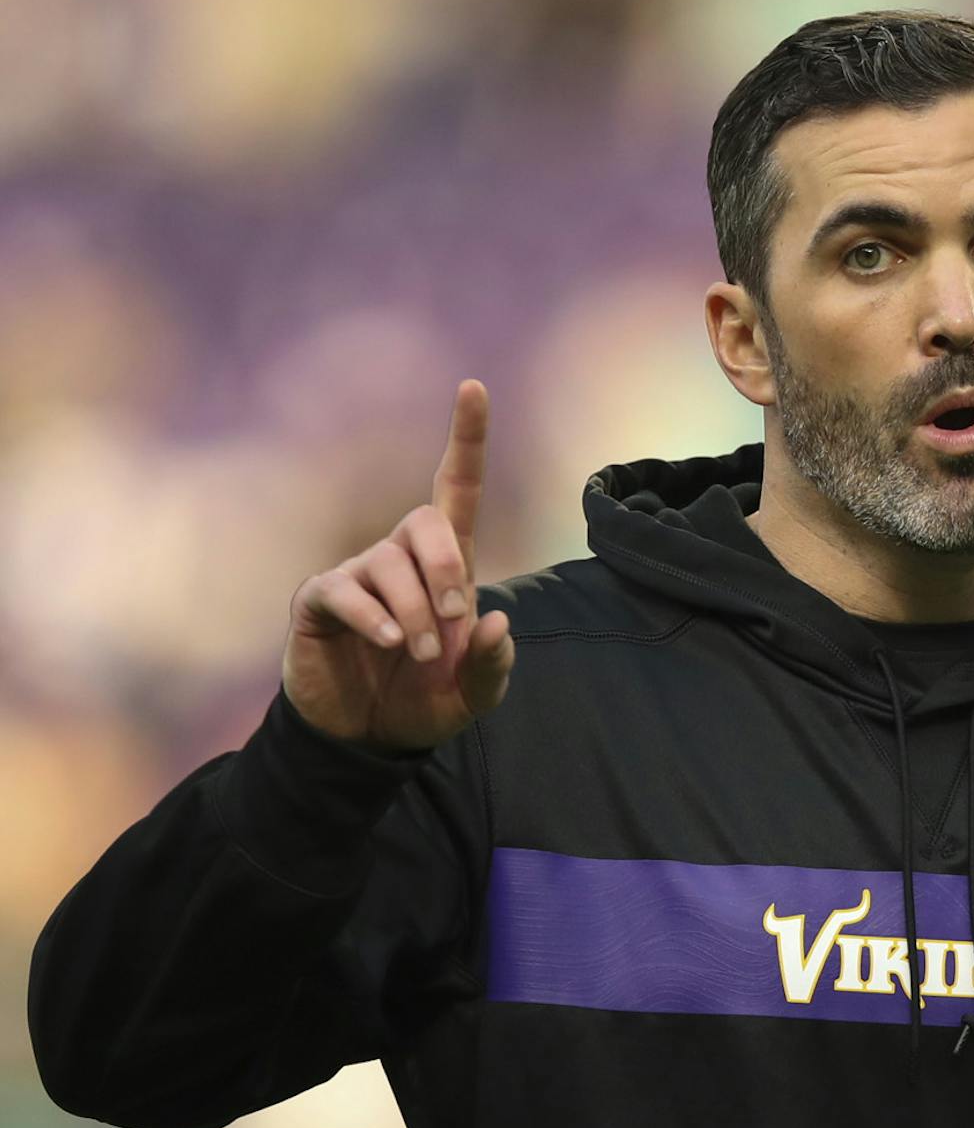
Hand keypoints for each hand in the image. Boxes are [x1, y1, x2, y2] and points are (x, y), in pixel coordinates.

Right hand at [282, 380, 514, 750]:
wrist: (365, 739)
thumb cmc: (421, 702)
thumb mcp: (473, 695)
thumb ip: (493, 665)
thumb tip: (496, 622)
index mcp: (446, 569)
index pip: (456, 490)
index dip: (466, 440)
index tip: (474, 388)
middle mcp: (401, 559)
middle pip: (425, 521)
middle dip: (447, 568)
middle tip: (454, 618)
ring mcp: (359, 575)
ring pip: (389, 563)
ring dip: (416, 611)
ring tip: (419, 653)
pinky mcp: (322, 600)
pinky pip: (345, 589)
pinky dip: (374, 616)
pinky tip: (390, 641)